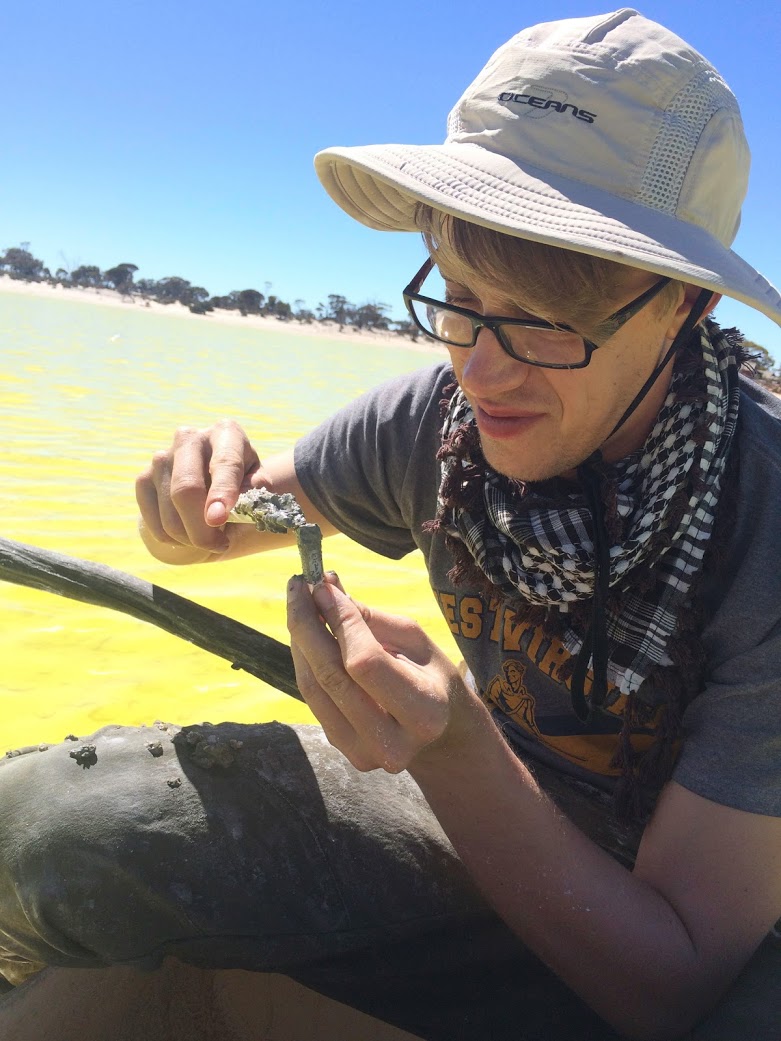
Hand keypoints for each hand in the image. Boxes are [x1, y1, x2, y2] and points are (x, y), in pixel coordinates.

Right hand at [136, 420, 265, 555]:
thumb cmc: (242, 480)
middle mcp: (190, 438)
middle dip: (202, 529)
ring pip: (169, 513)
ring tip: (209, 540)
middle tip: (220, 546)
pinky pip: (152, 521)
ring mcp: (162, 457)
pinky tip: (187, 536)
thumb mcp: (258, 482)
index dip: (221, 493)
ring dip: (189, 538)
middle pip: (186, 489)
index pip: (224, 464)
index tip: (219, 518)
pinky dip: (171, 539)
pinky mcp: (143, 478)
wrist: (212, 478)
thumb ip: (254, 492)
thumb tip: (233, 508)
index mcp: (225, 433)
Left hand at [287, 574, 471, 772]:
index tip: (323, 585)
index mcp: (425, 712)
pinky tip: (305, 633)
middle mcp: (392, 743)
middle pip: (332, 677)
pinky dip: (304, 660)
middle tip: (298, 585)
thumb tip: (326, 586)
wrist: (438, 730)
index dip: (340, 622)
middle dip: (308, 624)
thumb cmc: (429, 674)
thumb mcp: (414, 640)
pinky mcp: (342, 750)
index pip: (365, 662)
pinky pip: (312, 698)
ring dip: (299, 640)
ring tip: (299, 603)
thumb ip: (370, 618)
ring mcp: (363, 753)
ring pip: (313, 688)